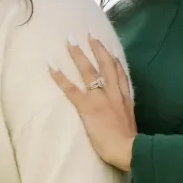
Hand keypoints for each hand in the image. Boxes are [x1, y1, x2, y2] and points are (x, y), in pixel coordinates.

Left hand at [49, 36, 135, 171]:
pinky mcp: (87, 107)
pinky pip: (71, 89)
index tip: (110, 47)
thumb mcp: (131, 123)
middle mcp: (113, 93)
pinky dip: (60, 77)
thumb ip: (125, 114)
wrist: (129, 149)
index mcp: (125, 98)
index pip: (120, 73)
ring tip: (70, 41)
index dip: (114, 59)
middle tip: (90, 33)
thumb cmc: (130, 143)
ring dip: (78, 55)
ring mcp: (100, 98)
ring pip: (89, 71)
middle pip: (106, 65)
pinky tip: (51, 66)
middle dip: (98, 48)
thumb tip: (123, 113)